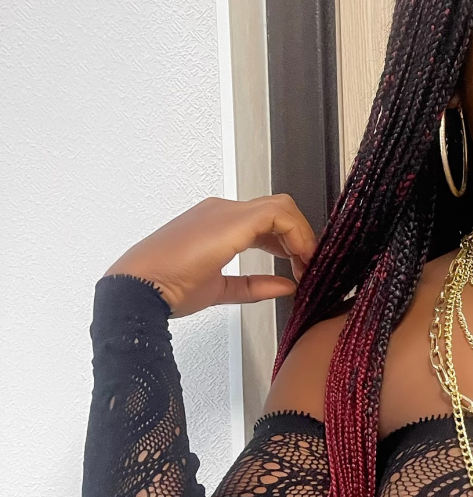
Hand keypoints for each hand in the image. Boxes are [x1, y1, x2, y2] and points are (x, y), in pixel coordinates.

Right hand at [104, 194, 318, 316]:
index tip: (298, 267)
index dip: (289, 242)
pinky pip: (278, 215)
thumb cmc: (167, 289)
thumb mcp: (221, 289)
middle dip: (299, 236)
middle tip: (308, 266)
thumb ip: (255, 285)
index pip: (266, 221)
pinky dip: (296, 235)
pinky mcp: (232, 219)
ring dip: (301, 235)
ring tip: (306, 264)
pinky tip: (299, 258)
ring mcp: (226, 211)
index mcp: (217, 224)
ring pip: (282, 207)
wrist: (140, 288)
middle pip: (278, 210)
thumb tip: (286, 286)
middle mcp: (222, 211)